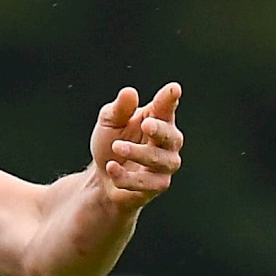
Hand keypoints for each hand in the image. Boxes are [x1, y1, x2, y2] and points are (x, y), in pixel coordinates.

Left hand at [89, 82, 182, 208]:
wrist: (101, 176)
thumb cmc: (110, 142)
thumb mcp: (109, 122)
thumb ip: (119, 109)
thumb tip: (129, 92)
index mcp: (157, 119)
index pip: (166, 108)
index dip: (170, 99)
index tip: (174, 89)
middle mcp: (167, 142)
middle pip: (172, 136)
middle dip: (160, 130)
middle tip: (146, 124)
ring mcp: (165, 165)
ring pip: (160, 161)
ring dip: (138, 153)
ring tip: (116, 146)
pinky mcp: (157, 185)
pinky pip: (146, 183)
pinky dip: (126, 176)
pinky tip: (111, 167)